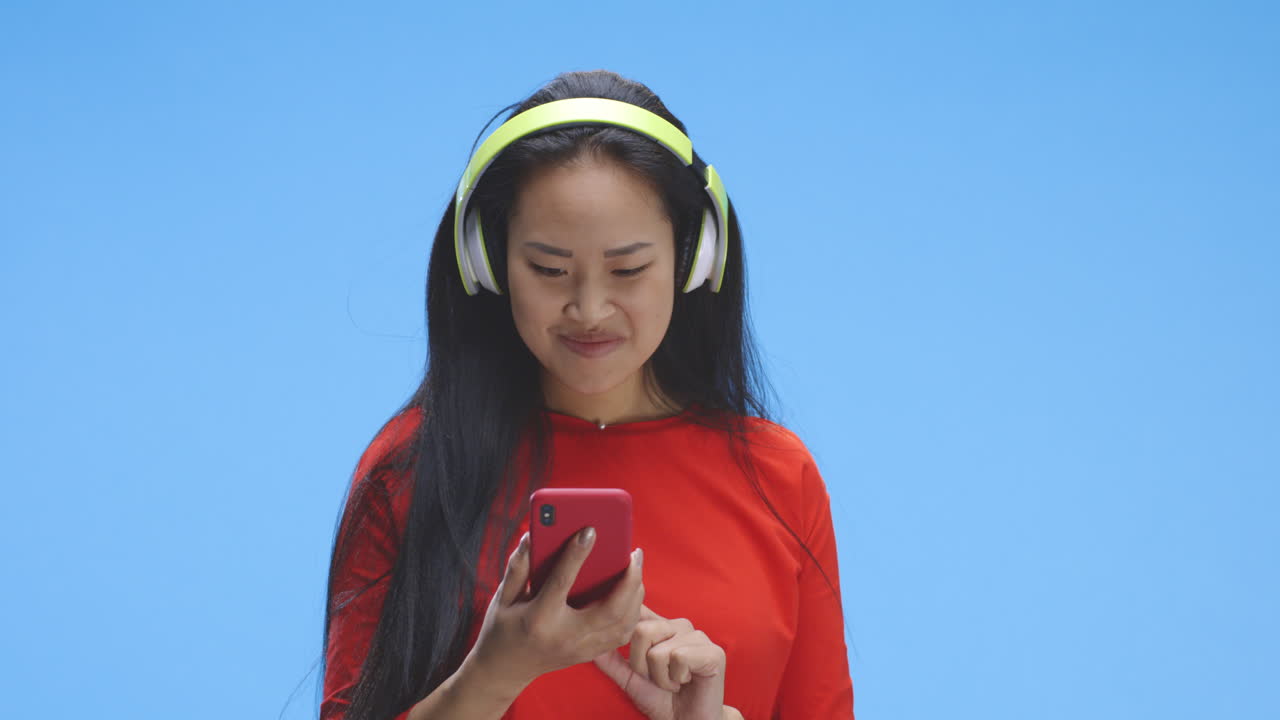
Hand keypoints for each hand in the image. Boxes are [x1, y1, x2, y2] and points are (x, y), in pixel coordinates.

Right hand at [465, 528, 645, 692]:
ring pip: (623, 623)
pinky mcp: (589, 654)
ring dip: (636, 594)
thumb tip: (531, 536)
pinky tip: (632, 592)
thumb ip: (517, 566)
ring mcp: (580, 649)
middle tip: (635, 552)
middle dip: (629, 579)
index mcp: (539, 618)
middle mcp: (565, 636)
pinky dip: (632, 612)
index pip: (563, 582)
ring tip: (636, 568)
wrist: (505, 670)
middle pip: (610, 608)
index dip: (577, 554)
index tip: (590, 531)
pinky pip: (621, 634)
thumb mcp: (503, 597)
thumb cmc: (502, 629)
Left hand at [592, 604, 727, 719]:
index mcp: (661, 626)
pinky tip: (686, 682)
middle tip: (658, 679)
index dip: (626, 623)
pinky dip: (676, 679)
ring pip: (659, 650)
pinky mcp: (713, 651)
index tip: (622, 635)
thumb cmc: (661, 700)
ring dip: (660, 677)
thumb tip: (589, 643)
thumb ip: (610, 660)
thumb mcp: (629, 679)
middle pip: (642, 631)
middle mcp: (679, 625)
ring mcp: (697, 636)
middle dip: (641, 665)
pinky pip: (678, 658)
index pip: (638, 610)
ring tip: (673, 682)